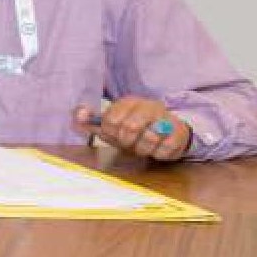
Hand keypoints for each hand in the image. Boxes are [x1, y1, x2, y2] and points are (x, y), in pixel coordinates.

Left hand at [77, 98, 192, 161]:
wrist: (168, 134)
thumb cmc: (135, 129)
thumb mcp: (111, 125)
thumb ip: (91, 120)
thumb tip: (78, 116)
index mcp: (130, 101)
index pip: (111, 119)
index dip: (109, 132)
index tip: (114, 134)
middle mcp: (150, 106)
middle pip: (130, 128)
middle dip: (125, 141)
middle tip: (128, 143)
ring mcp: (167, 119)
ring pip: (148, 139)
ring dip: (141, 149)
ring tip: (142, 146)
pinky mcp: (179, 134)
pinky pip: (163, 150)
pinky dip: (156, 154)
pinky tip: (156, 149)